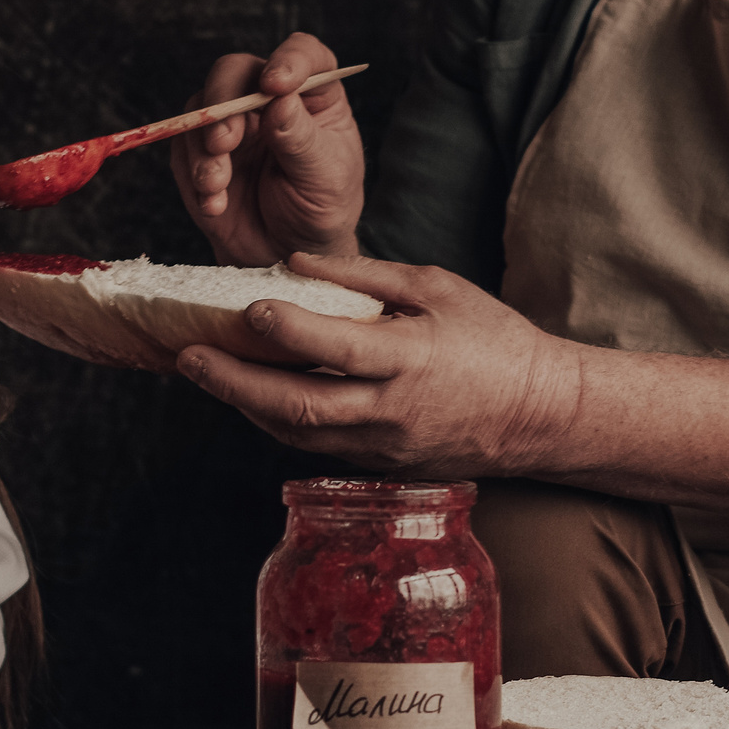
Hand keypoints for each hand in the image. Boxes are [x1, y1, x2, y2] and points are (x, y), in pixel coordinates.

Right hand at [171, 33, 364, 265]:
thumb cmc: (319, 211)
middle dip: (223, 103)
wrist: (285, 254)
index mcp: (313, 96)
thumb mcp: (325, 179)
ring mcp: (232, 121)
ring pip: (201, 106)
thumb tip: (280, 101)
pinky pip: (183, 144)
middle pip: (235, 70)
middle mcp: (269, 99)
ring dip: (204, 148)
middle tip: (224, 143)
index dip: (288, 60)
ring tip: (218, 186)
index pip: (303, 54)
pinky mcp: (200, 150)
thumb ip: (301, 140)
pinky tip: (215, 202)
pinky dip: (194, 173)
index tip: (275, 85)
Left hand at [174, 253, 582, 476]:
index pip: (335, 348)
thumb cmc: (494, 341)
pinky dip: (280, 421)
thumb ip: (367, 276)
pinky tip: (255, 396)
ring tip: (209, 374)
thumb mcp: (438, 287)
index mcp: (411, 358)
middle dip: (235, 382)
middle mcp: (392, 410)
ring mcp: (385, 445)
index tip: (248, 308)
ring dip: (247, 404)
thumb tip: (299, 262)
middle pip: (299, 406)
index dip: (287, 330)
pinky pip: (319, 445)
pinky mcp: (383, 465)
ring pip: (300, 433)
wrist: (540, 414)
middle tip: (189, 358)